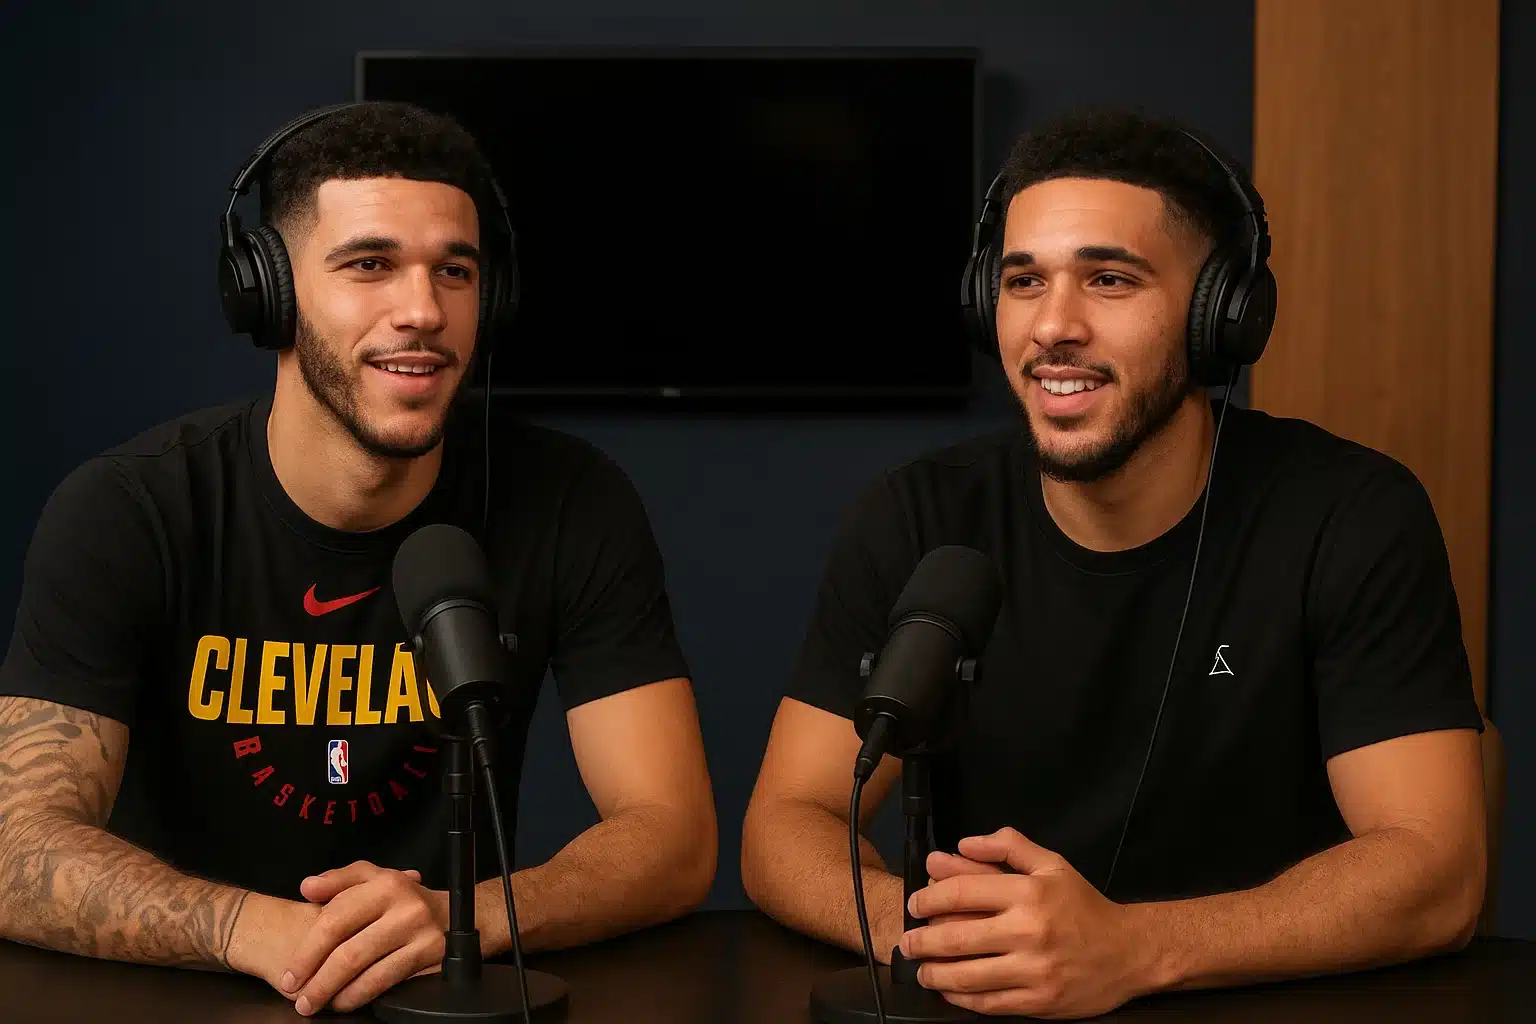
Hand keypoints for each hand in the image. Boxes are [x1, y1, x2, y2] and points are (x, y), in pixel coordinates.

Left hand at [280, 861, 446, 1015]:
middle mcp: (405, 907)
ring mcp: (420, 933)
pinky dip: (359, 995)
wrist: (450, 915)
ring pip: (366, 971)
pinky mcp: (430, 955)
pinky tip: (344, 1000)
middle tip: (299, 997)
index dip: (307, 952)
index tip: (290, 975)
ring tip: (316, 1003)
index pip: (335, 920)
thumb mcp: (372, 878)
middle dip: (318, 980)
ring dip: (335, 993)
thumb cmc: (400, 898)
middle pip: (349, 952)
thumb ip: (338, 880)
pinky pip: (386, 982)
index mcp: (385, 884)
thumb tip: (307, 887)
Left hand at [899, 828, 1152, 1018]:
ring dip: (934, 973)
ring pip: (967, 975)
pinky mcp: (1039, 1002)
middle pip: (956, 937)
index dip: (929, 899)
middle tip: (906, 943)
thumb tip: (962, 844)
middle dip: (921, 941)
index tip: (915, 905)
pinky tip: (949, 990)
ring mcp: (1034, 971)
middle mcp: (1029, 931)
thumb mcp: (1051, 864)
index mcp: (1029, 893)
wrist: (1130, 952)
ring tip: (921, 969)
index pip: (962, 892)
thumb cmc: (1084, 907)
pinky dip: (961, 998)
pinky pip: (988, 1003)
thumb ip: (1007, 846)